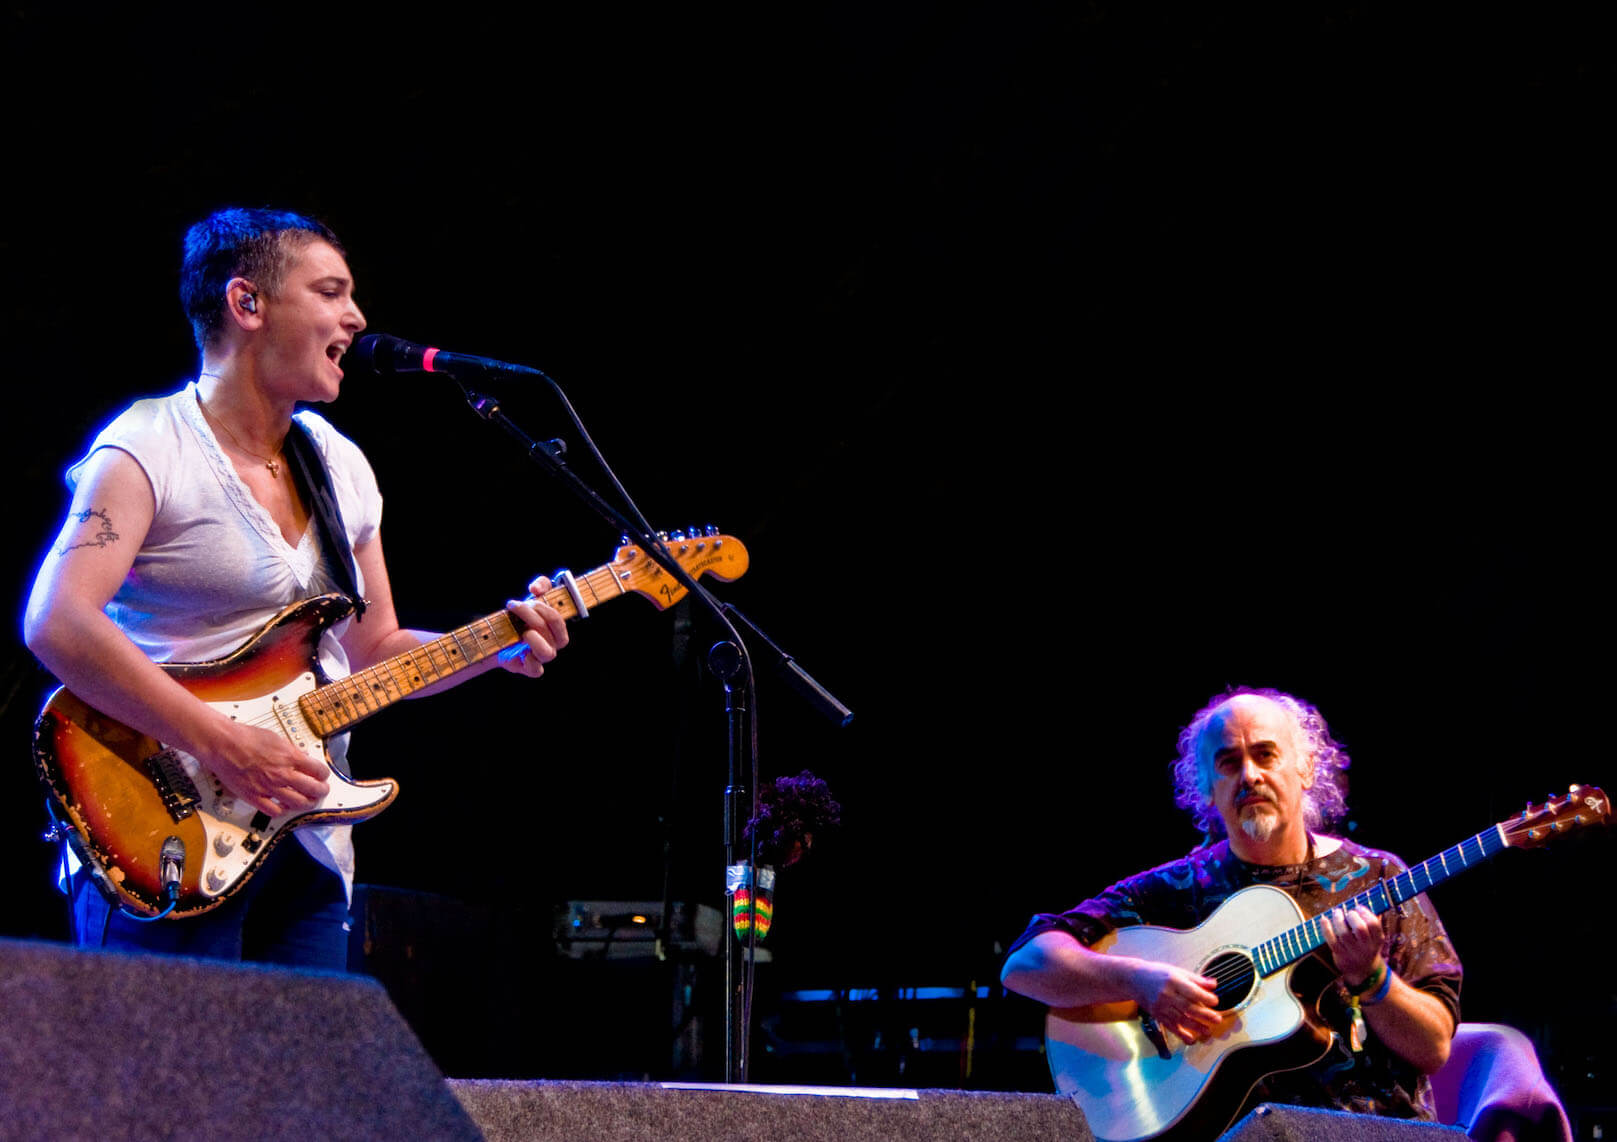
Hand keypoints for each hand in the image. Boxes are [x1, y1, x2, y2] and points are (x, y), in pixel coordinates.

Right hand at [199, 720, 330, 815]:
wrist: (223, 744)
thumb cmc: (246, 738)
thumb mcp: (277, 738)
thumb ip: (292, 750)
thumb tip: (303, 756)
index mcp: (290, 757)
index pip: (319, 771)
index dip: (324, 774)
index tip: (323, 775)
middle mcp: (282, 774)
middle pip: (313, 789)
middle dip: (321, 791)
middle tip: (321, 790)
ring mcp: (269, 787)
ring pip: (298, 803)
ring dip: (308, 803)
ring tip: (309, 801)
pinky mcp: (254, 797)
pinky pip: (274, 811)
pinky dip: (284, 811)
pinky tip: (285, 807)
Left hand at [500, 575, 569, 677]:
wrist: (499, 639)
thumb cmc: (520, 618)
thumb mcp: (532, 596)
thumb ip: (541, 585)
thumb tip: (536, 589)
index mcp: (556, 627)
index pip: (559, 619)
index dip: (546, 608)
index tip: (530, 596)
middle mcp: (553, 643)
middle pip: (551, 630)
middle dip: (533, 614)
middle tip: (516, 606)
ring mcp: (542, 657)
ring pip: (548, 652)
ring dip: (534, 637)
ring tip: (521, 630)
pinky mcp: (530, 668)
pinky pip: (536, 670)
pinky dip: (530, 661)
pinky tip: (520, 650)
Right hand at [1132, 961, 1223, 1043]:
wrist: (1135, 979)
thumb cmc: (1158, 974)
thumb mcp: (1177, 971)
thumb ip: (1196, 979)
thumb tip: (1214, 985)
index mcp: (1173, 980)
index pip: (1192, 991)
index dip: (1205, 998)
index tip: (1215, 1001)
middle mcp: (1167, 994)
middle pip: (1188, 1007)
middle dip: (1205, 1015)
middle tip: (1217, 1019)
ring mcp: (1161, 1006)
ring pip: (1181, 1019)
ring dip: (1196, 1027)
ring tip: (1208, 1031)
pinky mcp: (1158, 1015)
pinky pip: (1171, 1027)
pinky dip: (1182, 1034)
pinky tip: (1192, 1039)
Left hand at [1320, 904, 1384, 986]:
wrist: (1363, 972)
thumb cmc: (1366, 948)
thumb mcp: (1375, 938)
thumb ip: (1371, 923)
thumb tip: (1361, 903)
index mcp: (1377, 940)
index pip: (1374, 925)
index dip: (1365, 913)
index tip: (1359, 908)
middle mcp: (1366, 947)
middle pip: (1360, 929)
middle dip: (1352, 916)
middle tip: (1349, 913)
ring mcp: (1353, 952)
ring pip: (1343, 933)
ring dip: (1338, 919)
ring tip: (1337, 912)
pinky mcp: (1340, 955)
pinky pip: (1331, 940)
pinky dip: (1326, 928)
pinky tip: (1324, 919)